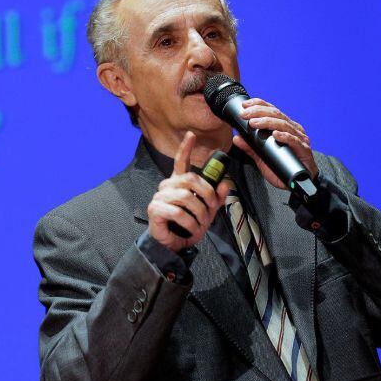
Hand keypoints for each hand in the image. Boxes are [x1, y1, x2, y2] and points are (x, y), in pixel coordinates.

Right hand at [148, 131, 230, 251]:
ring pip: (186, 196)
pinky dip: (190, 223)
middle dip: (207, 194)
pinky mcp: (155, 209)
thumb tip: (226, 183)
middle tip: (211, 209)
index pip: (180, 161)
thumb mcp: (207, 212)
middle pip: (191, 178)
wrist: (174, 244)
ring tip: (201, 224)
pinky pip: (178, 212)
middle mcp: (167, 186)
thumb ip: (216, 197)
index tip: (191, 135)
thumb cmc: (188, 225)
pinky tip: (192, 229)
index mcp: (178, 183)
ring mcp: (159, 196)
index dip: (186, 147)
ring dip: (199, 213)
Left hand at [233, 98, 318, 188]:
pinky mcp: (304, 150)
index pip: (271, 110)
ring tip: (254, 123)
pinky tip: (275, 135)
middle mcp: (292, 129)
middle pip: (276, 114)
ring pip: (284, 124)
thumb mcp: (262, 156)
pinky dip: (284, 136)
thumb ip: (250, 147)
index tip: (244, 105)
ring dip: (267, 122)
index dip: (258, 104)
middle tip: (244, 114)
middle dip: (258, 112)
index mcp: (283, 127)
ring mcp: (299, 138)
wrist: (298, 182)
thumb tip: (236, 137)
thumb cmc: (282, 166)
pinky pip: (295, 140)